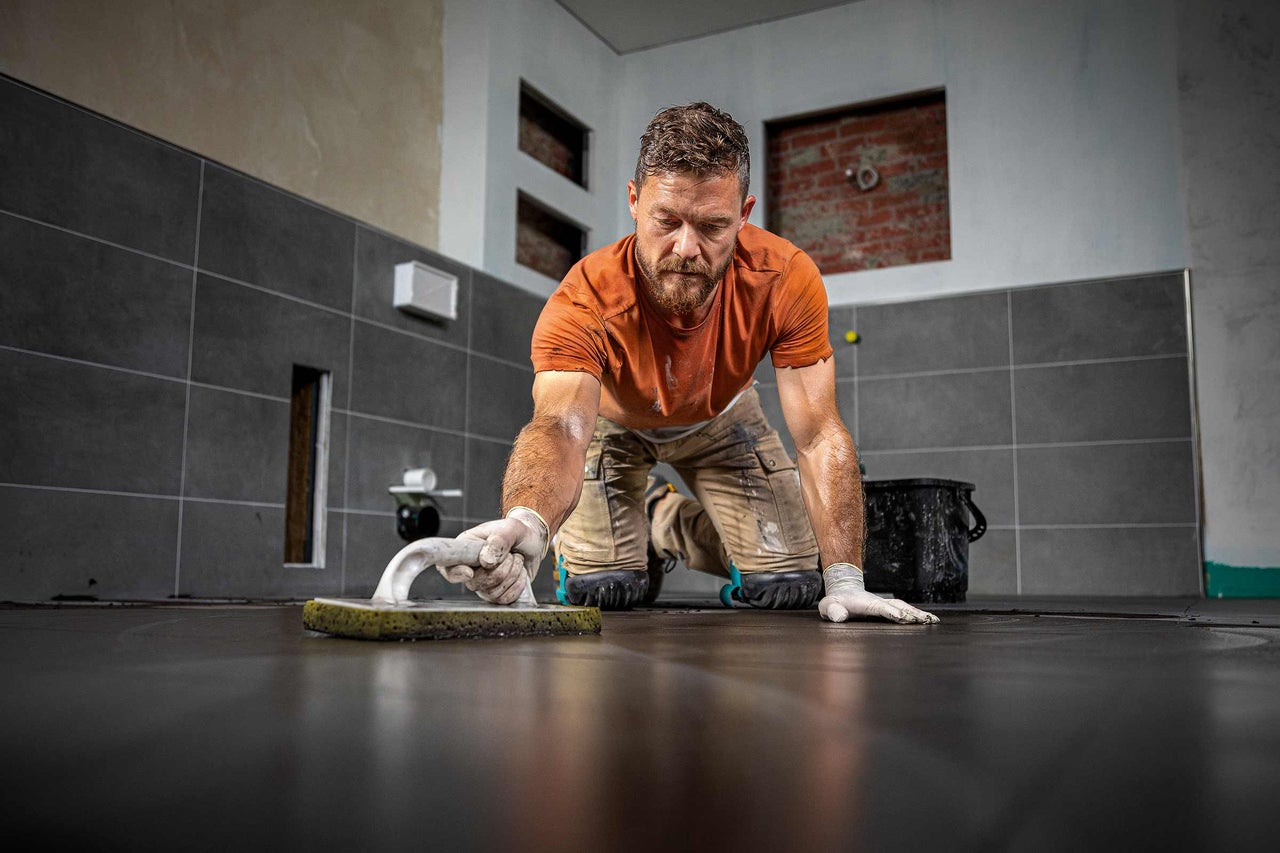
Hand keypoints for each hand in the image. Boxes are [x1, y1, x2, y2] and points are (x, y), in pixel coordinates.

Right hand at [437, 507, 547, 603]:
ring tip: (516, 560)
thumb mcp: (511, 528)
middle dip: (501, 569)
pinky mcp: (496, 594)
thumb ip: (499, 540)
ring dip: (512, 575)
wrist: (533, 542)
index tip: (470, 572)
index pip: (448, 567)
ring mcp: (482, 584)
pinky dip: (517, 586)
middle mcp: (470, 568)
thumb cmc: (518, 531)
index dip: (456, 573)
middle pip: (476, 583)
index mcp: (465, 548)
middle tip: (512, 554)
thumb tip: (485, 562)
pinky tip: (520, 573)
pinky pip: (504, 599)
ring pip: (492, 592)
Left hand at [819, 563, 939, 623]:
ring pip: (905, 608)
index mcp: (867, 604)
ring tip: (933, 621)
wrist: (842, 590)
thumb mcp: (829, 606)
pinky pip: (904, 611)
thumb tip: (839, 617)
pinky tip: (927, 620)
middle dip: (913, 613)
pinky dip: (916, 615)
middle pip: (900, 606)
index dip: (891, 612)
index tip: (903, 617)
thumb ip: (833, 610)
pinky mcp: (887, 609)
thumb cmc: (835, 602)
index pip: (882, 608)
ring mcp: (885, 605)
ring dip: (918, 614)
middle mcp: (880, 603)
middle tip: (927, 621)